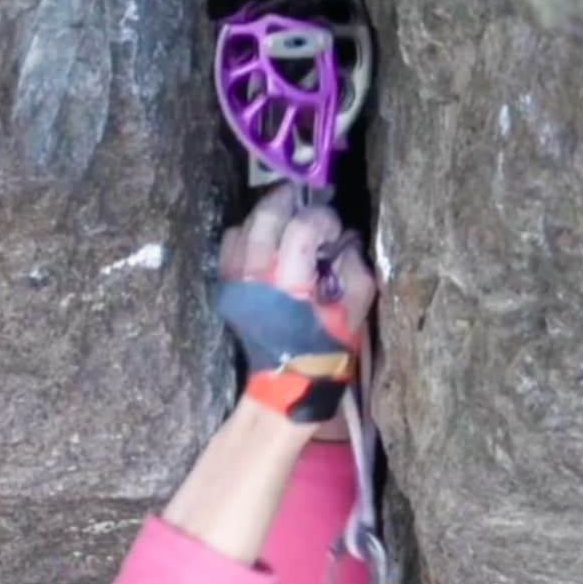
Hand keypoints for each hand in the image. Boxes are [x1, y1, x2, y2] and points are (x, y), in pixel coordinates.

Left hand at [217, 186, 375, 436]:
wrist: (284, 385)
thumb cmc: (324, 352)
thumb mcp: (354, 315)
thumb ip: (355, 271)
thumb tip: (346, 241)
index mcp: (291, 285)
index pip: (302, 228)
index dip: (322, 218)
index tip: (334, 227)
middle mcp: (258, 278)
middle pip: (266, 217)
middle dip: (288, 201)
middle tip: (305, 198)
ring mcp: (237, 283)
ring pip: (243, 227)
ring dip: (266, 216)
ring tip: (285, 216)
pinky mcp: (227, 289)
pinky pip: (229, 247)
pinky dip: (246, 234)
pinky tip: (264, 238)